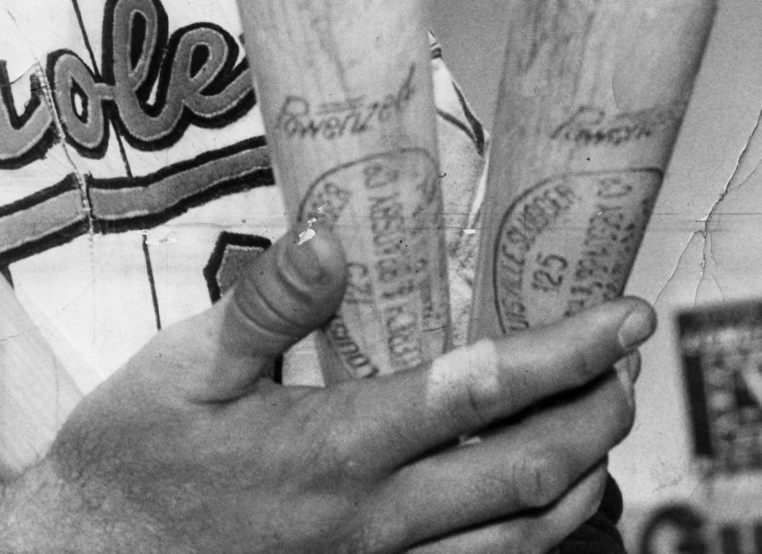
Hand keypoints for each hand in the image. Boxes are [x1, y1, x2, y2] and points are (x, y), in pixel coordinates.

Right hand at [6, 226, 650, 553]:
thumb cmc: (131, 455)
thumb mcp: (181, 364)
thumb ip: (267, 304)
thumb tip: (331, 238)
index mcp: (336, 447)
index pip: (481, 391)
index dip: (566, 352)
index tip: (623, 314)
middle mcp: (374, 519)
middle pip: (530, 475)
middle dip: (600, 416)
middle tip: (630, 365)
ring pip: (520, 543)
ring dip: (582, 483)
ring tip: (605, 430)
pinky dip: (530, 541)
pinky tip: (536, 508)